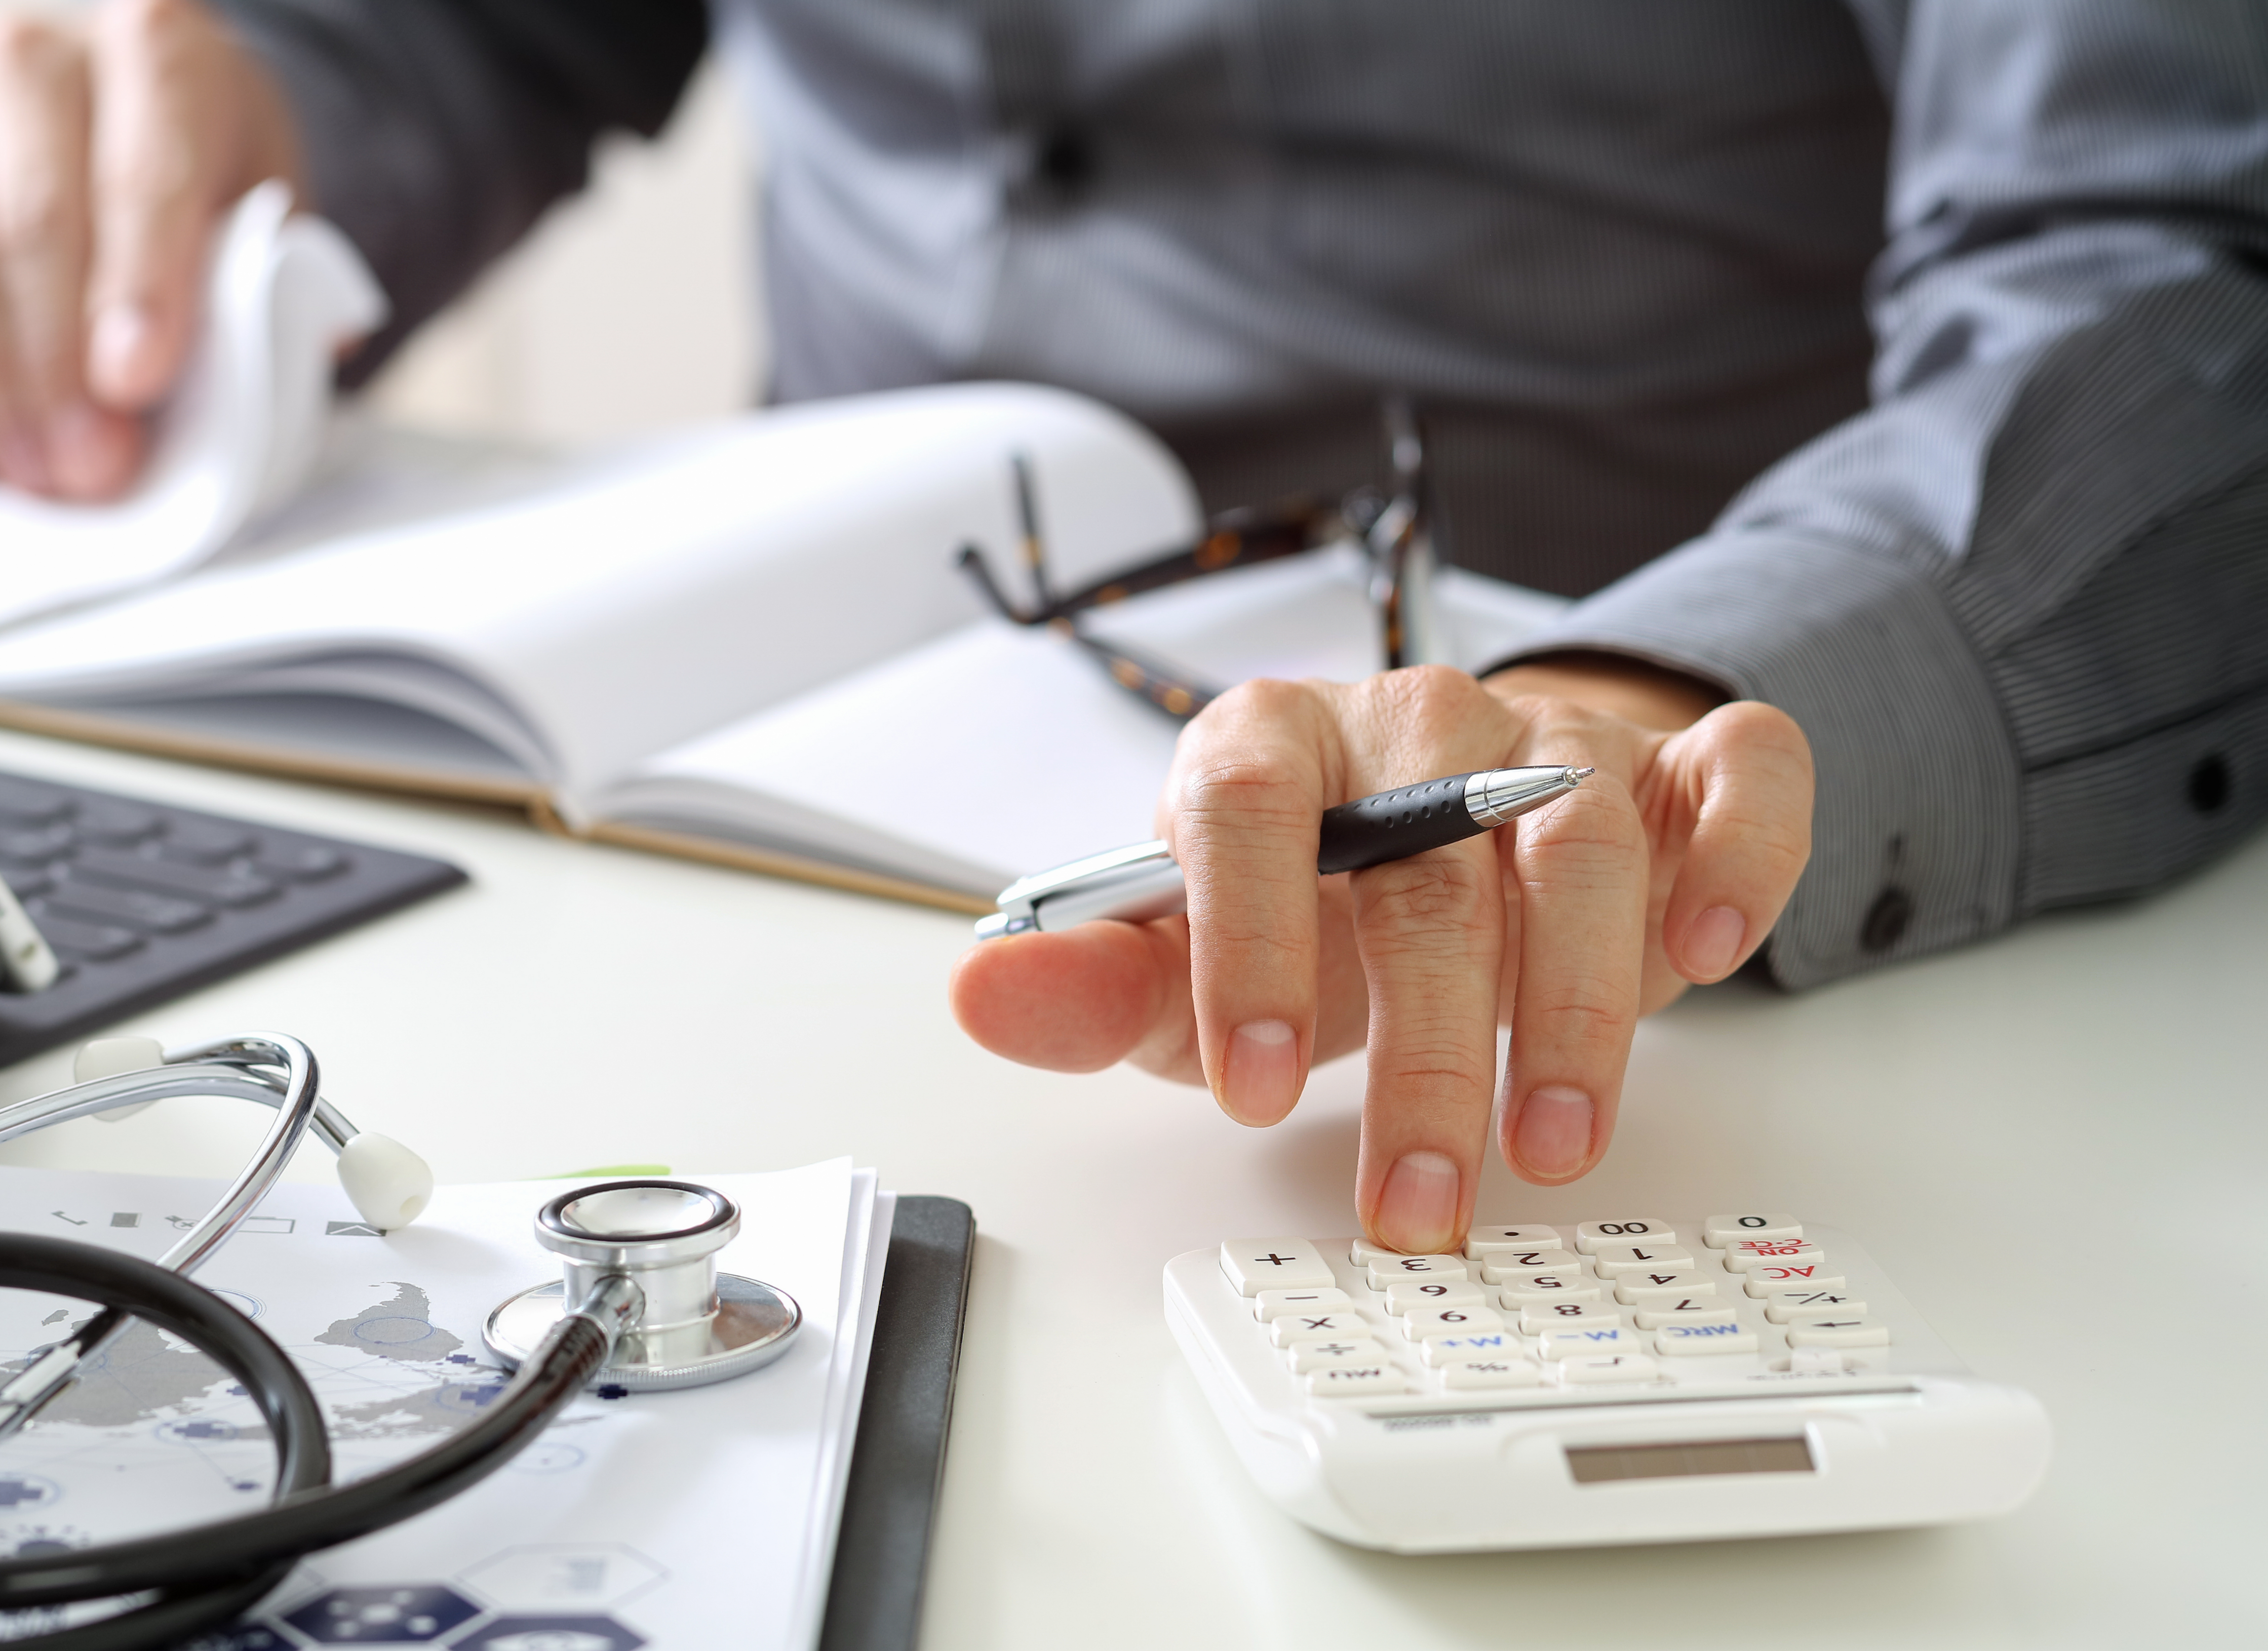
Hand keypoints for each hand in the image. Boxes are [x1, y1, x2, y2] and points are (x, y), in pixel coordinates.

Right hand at [0, 0, 305, 498]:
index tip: (136, 383)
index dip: (138, 287)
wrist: (145, 131)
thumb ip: (269, 286)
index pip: (142, 172)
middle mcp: (35, 64)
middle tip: (97, 462)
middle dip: (62, 364)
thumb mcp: (273, 213)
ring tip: (48, 469)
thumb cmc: (212, 177)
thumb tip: (256, 376)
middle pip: (31, 220)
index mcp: (156, 54)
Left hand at [949, 656, 1812, 1253]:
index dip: (1245, 940)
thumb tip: (980, 992)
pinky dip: (1735, 855)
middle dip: (1426, 1050)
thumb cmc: (1315, 912)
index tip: (1248, 1091)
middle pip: (1429, 863)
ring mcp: (1556, 734)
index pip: (1245, 802)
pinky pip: (1741, 770)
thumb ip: (1093, 985)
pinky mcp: (1680, 760)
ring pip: (1581, 833)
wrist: (1453, 836)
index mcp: (1274, 744)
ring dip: (1577, 1003)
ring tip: (1554, 1142)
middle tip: (1418, 1194)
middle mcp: (1416, 724)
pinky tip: (1704, 959)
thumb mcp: (1189, 964)